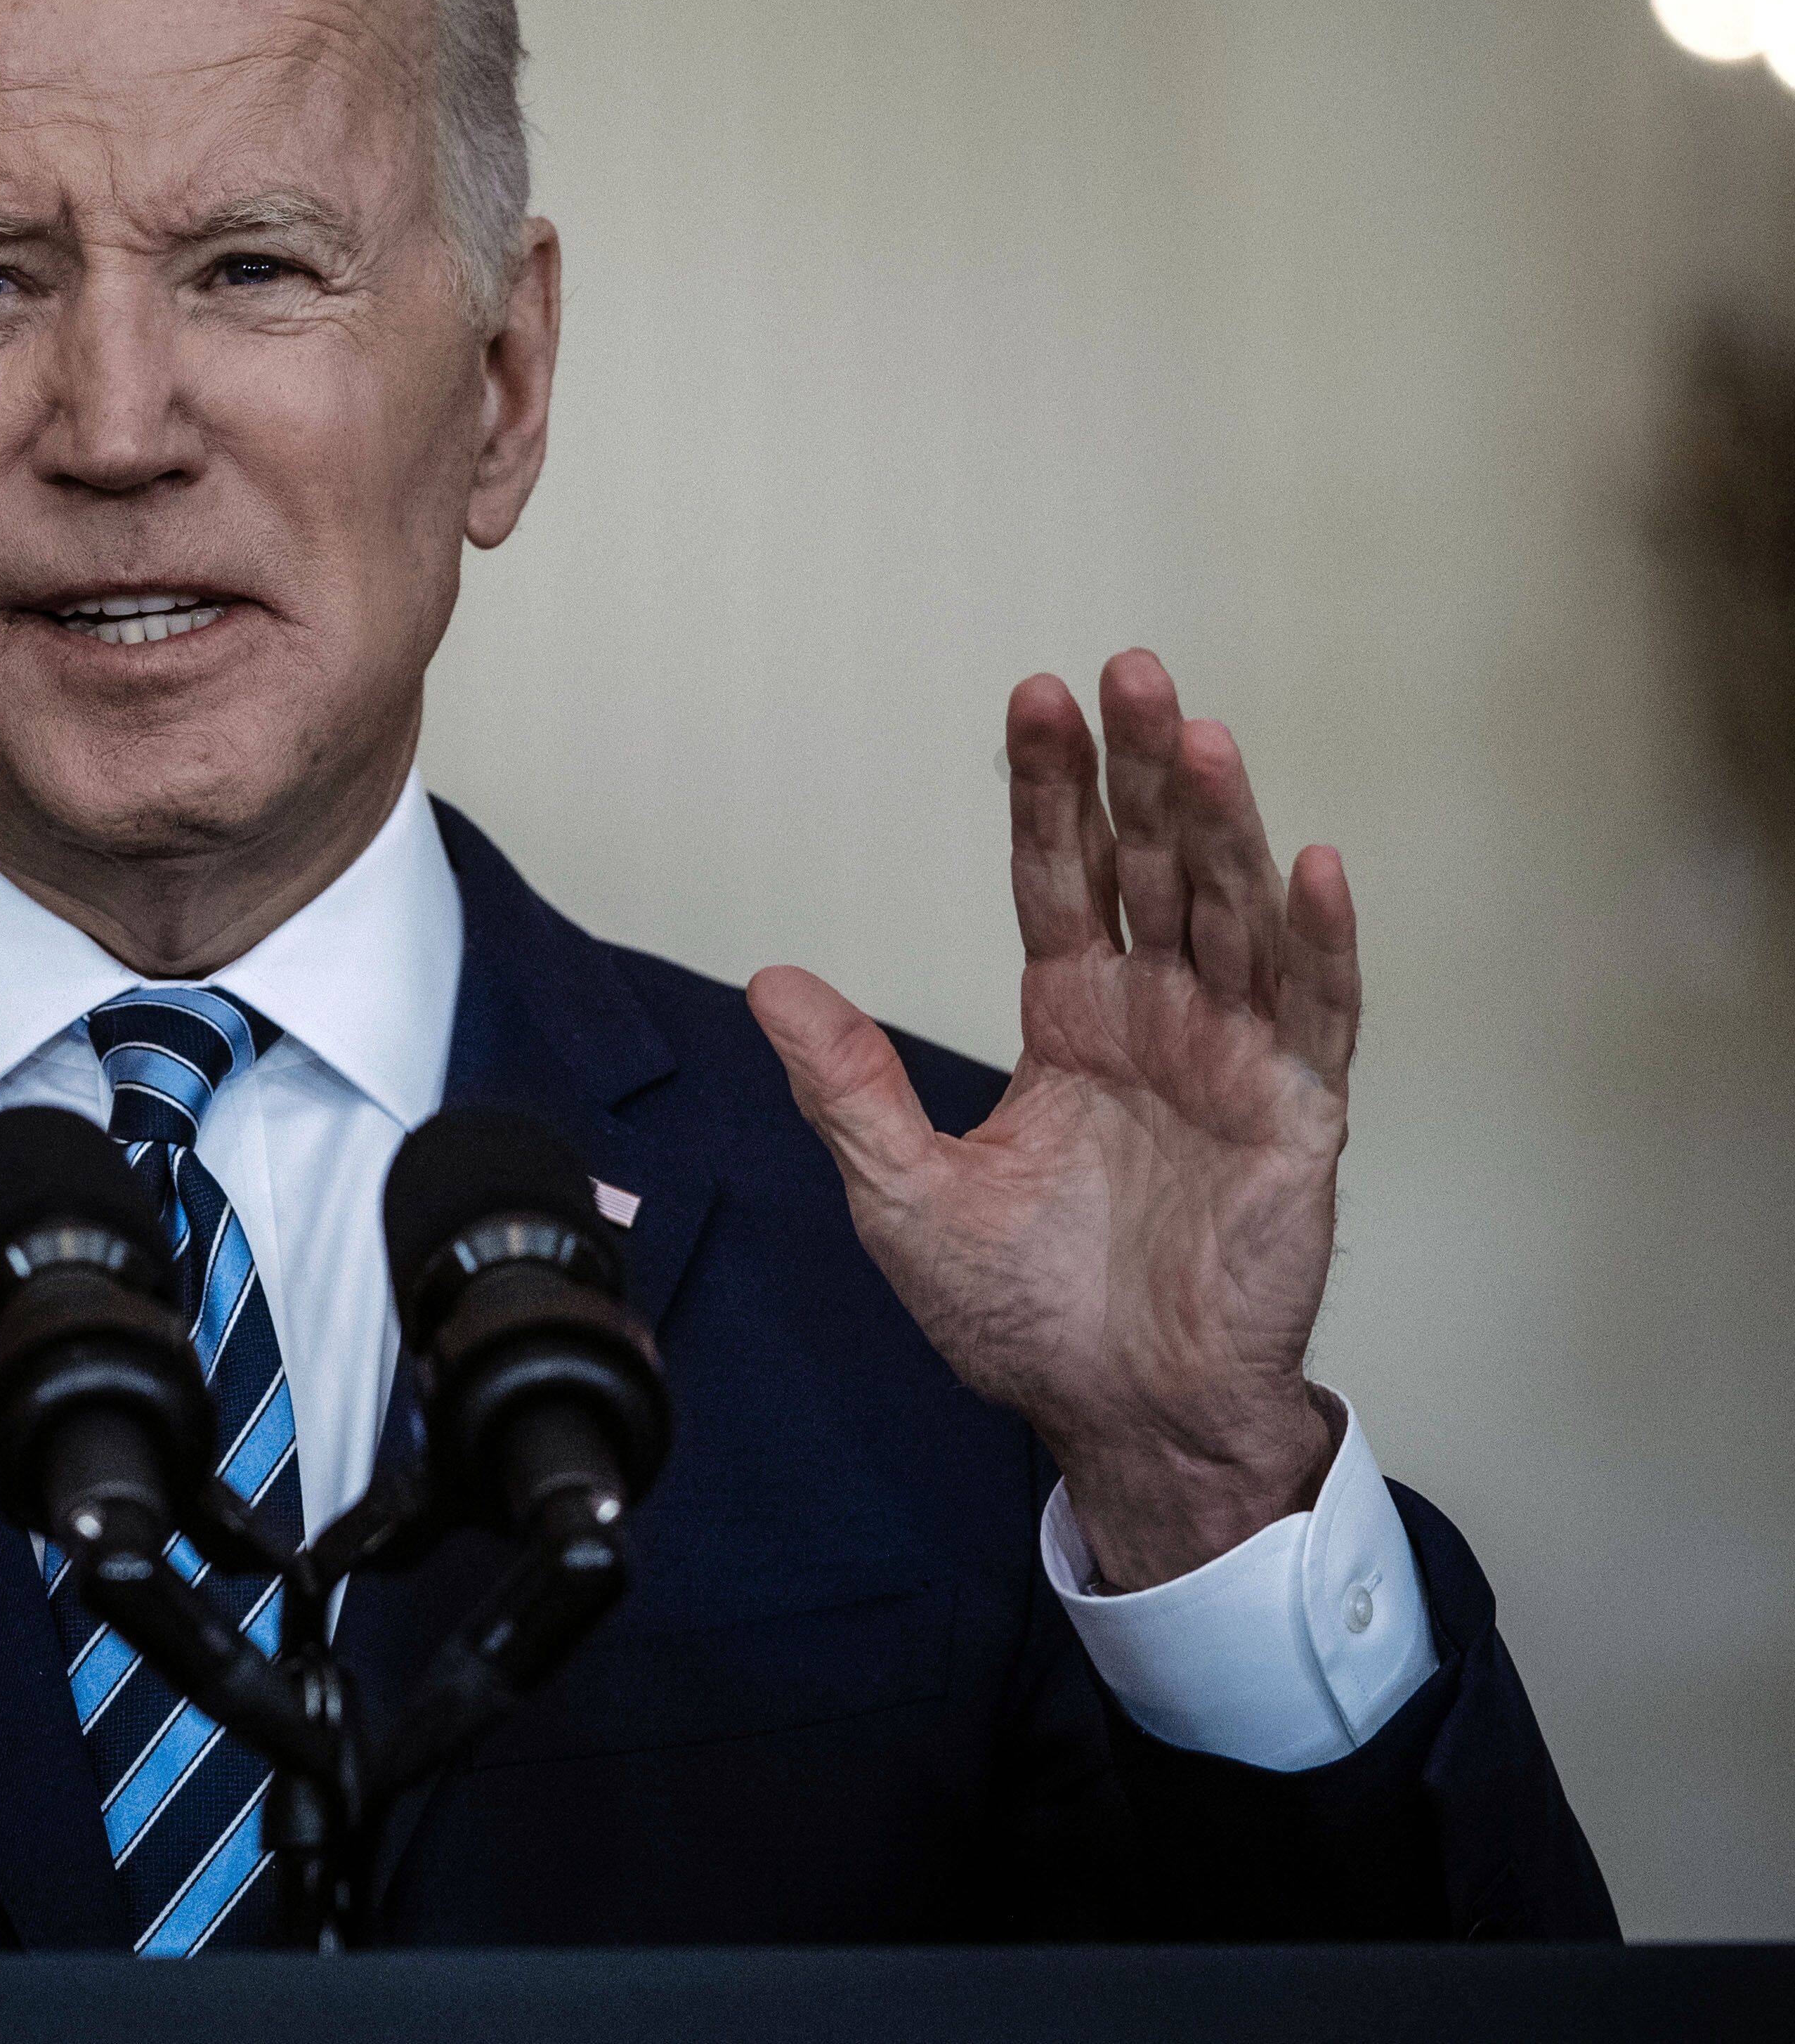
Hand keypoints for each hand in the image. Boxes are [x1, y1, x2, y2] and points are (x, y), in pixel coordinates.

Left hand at [747, 652, 1354, 1589]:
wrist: (1118, 1417)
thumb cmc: (1022, 1316)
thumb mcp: (902, 1194)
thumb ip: (846, 1086)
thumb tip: (769, 982)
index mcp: (1072, 1022)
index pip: (1058, 876)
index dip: (1050, 790)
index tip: (1037, 696)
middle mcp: (1157, 1020)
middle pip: (1151, 866)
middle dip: (1138, 771)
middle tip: (1129, 670)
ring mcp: (1232, 1060)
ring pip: (1231, 914)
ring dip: (1222, 825)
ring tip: (1199, 738)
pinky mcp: (1295, 1118)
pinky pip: (1315, 1014)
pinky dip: (1318, 941)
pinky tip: (1315, 865)